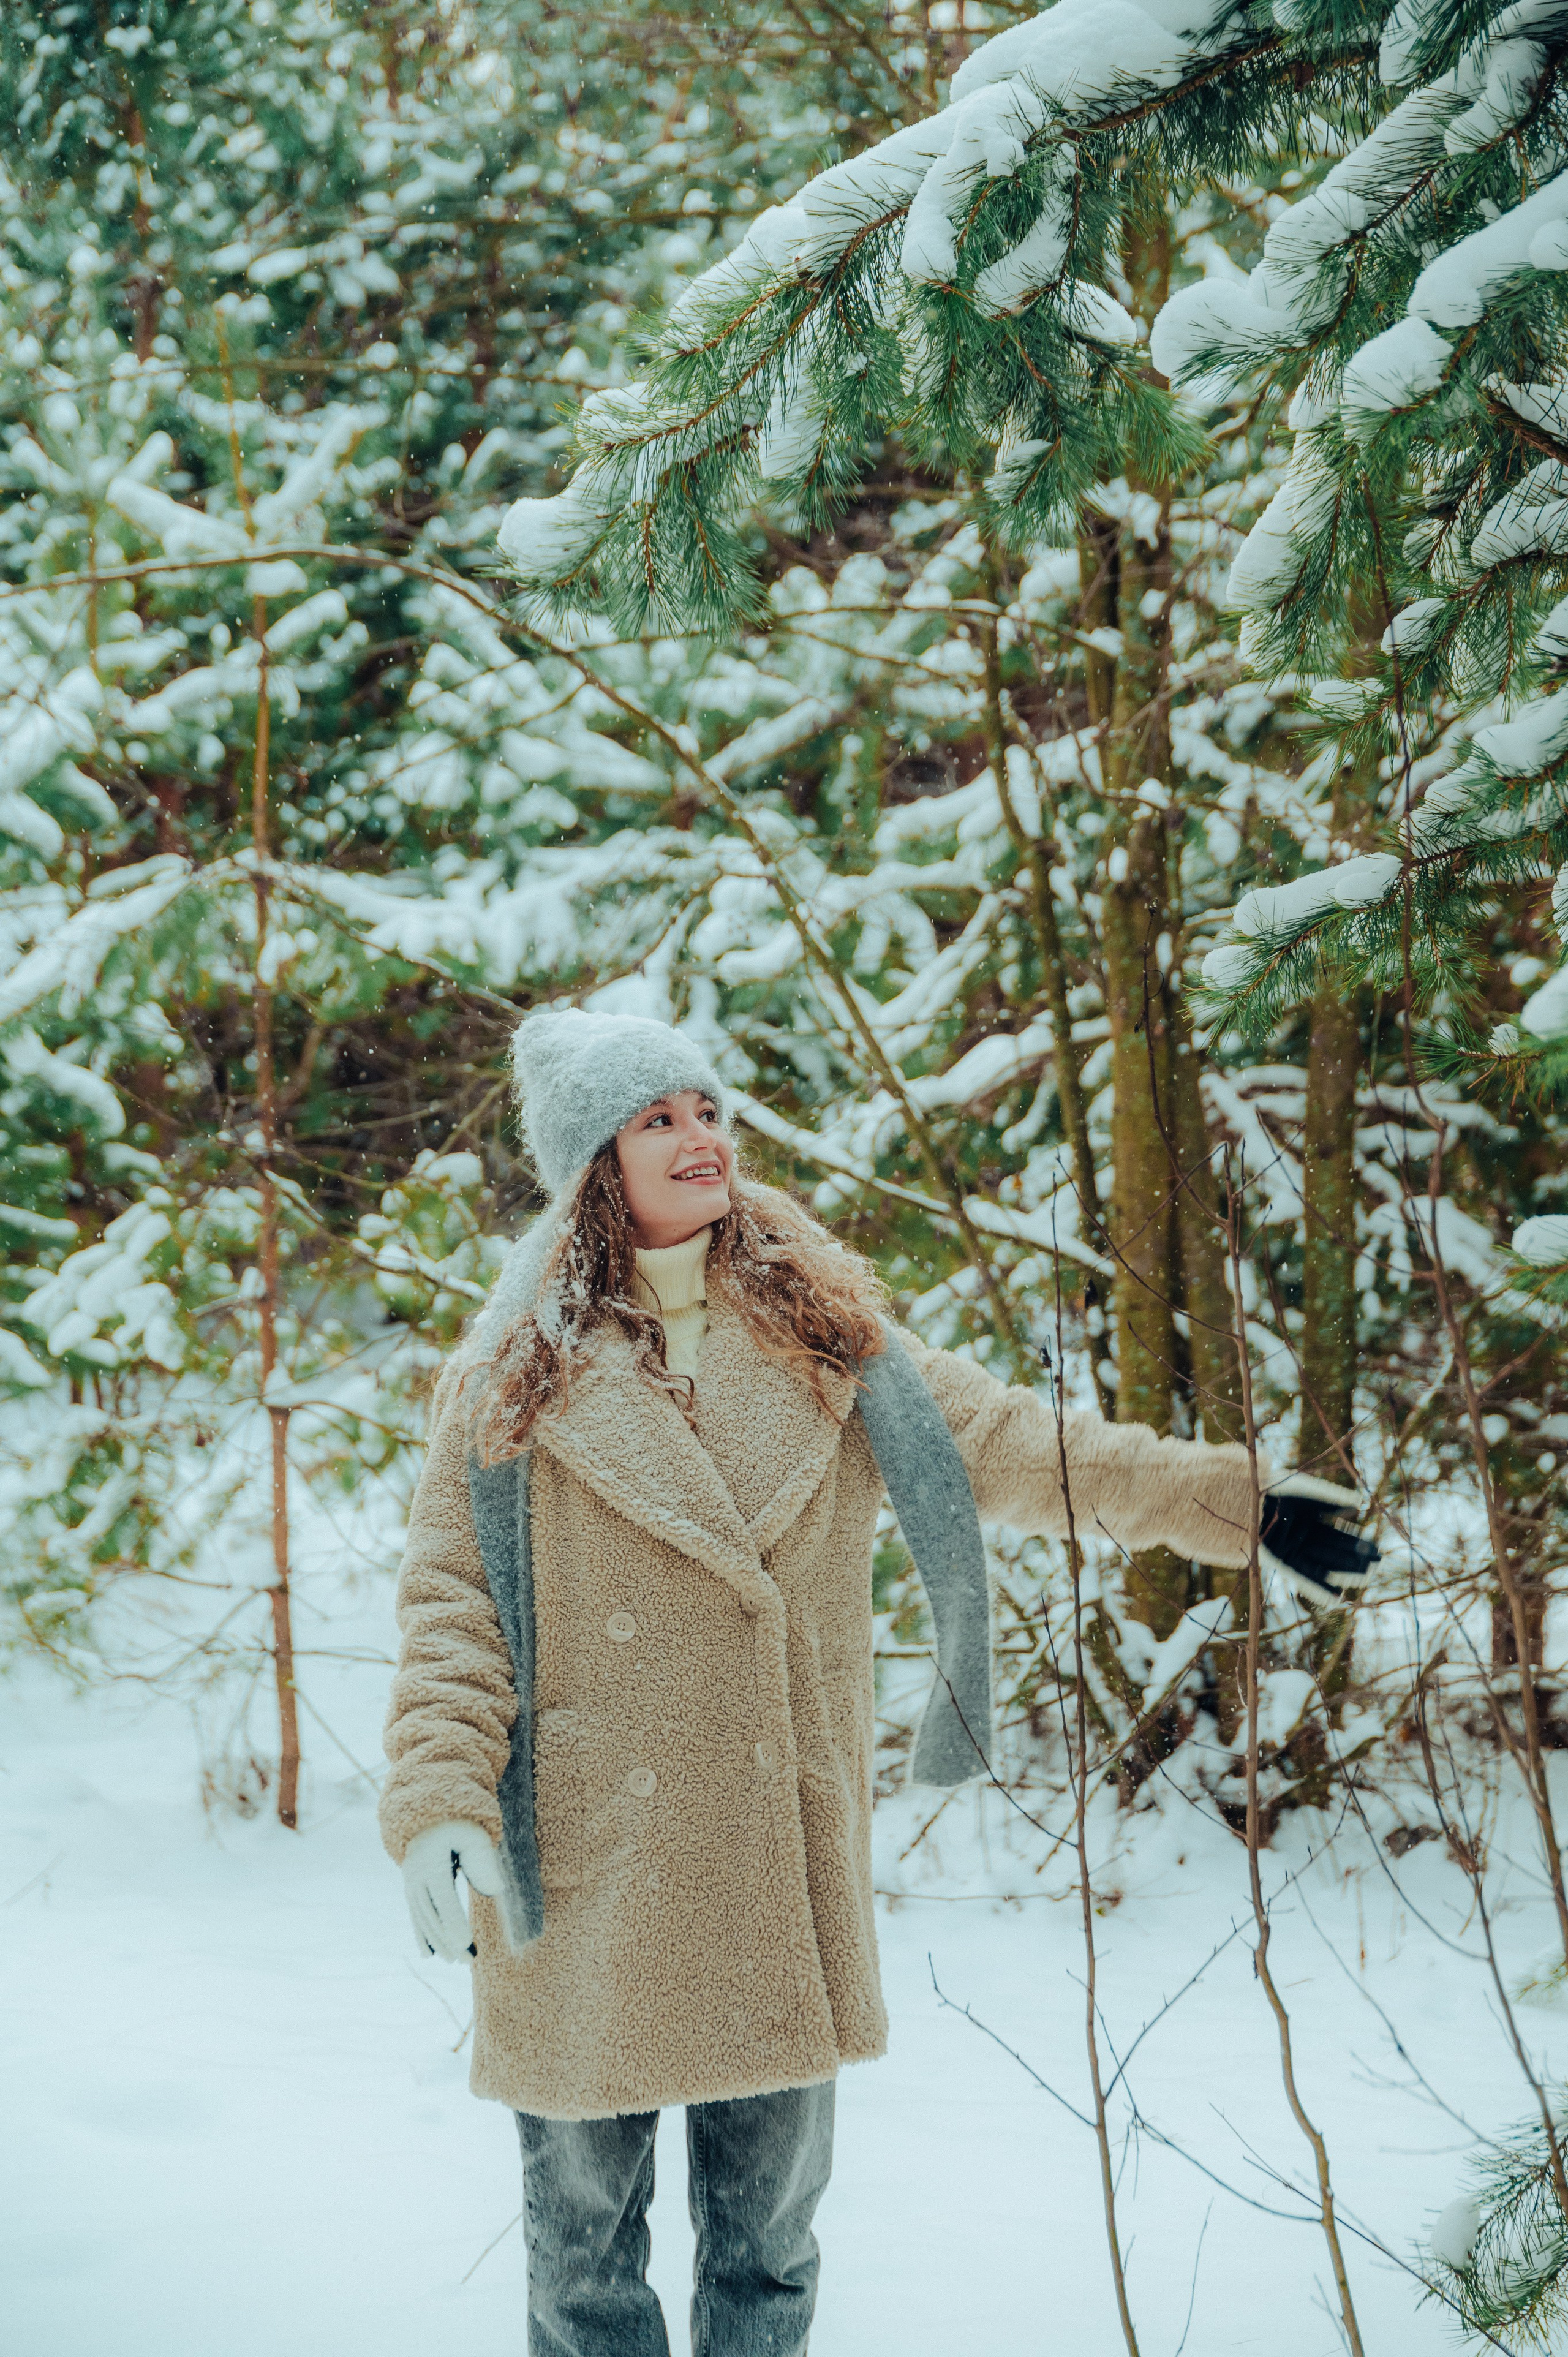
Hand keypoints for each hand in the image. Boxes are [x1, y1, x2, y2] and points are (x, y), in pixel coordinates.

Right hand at [402, 1820, 504, 1961]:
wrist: (428, 1816)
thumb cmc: (459, 1825)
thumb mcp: (474, 1836)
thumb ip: (483, 1861)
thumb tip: (495, 1891)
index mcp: (432, 1862)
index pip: (443, 1898)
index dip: (454, 1922)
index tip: (466, 1943)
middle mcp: (416, 1876)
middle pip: (432, 1914)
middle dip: (449, 1940)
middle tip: (468, 1960)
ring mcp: (411, 1884)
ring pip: (424, 1919)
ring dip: (439, 1943)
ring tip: (457, 1961)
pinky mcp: (412, 1889)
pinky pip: (416, 1917)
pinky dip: (422, 1936)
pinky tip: (429, 1955)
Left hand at [1260, 1475, 1380, 1610]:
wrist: (1246, 1495)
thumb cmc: (1274, 1488)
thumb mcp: (1307, 1492)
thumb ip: (1332, 1498)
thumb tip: (1360, 1502)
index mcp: (1307, 1517)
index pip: (1337, 1534)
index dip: (1356, 1542)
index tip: (1375, 1548)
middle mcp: (1301, 1535)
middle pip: (1333, 1550)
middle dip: (1355, 1558)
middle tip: (1378, 1563)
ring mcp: (1291, 1549)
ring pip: (1323, 1564)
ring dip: (1345, 1572)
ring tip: (1367, 1576)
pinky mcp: (1279, 1561)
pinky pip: (1303, 1577)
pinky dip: (1319, 1588)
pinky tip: (1336, 1597)